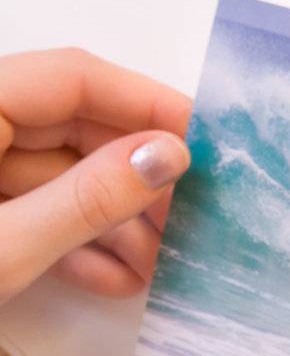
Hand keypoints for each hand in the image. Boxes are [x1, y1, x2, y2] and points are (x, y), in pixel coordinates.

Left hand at [0, 49, 190, 304]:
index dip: (145, 105)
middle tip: (191, 216)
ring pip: (54, 175)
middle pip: (70, 128)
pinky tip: (114, 277)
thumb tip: (166, 157)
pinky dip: (69, 241)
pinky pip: (28, 209)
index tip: (204, 143)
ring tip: (158, 264)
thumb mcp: (3, 248)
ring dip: (110, 220)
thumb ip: (84, 199)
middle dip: (134, 178)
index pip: (73, 78)